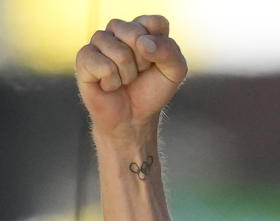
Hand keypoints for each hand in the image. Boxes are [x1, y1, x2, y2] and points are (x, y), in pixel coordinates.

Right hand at [76, 16, 186, 138]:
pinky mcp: (84, 56)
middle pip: (136, 34)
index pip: (156, 22)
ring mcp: (100, 41)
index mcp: (143, 29)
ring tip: (124, 79)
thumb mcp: (174, 73)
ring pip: (120, 52)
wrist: (132, 117)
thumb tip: (142, 42)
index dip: (160, 47)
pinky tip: (109, 84)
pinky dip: (112, 82)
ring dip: (127, 74)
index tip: (156, 62)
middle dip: (144, 62)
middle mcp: (120, 30)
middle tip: (139, 72)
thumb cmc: (152, 91)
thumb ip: (169, 52)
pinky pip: (104, 66)